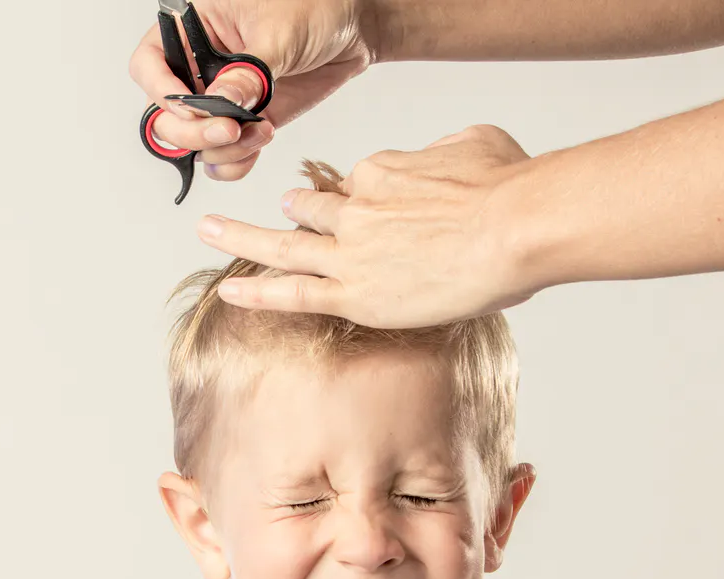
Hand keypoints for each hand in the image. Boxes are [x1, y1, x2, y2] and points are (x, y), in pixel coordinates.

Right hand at [128, 0, 375, 180]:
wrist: (350, 26)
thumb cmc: (311, 6)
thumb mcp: (276, 34)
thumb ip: (248, 72)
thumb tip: (221, 102)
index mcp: (193, 29)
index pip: (150, 65)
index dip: (162, 91)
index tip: (191, 106)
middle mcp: (200, 67)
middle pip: (167, 115)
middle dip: (194, 132)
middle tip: (228, 130)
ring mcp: (222, 98)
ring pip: (196, 142)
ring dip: (223, 150)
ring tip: (259, 133)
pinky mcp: (246, 121)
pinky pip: (225, 155)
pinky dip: (237, 162)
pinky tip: (259, 143)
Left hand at [196, 124, 540, 326]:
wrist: (513, 227)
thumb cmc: (506, 187)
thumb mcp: (476, 140)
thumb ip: (445, 148)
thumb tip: (444, 155)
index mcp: (382, 172)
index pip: (356, 186)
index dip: (361, 199)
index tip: (374, 211)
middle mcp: (356, 208)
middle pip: (312, 209)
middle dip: (295, 209)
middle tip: (281, 210)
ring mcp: (349, 252)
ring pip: (285, 244)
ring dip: (243, 237)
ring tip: (210, 230)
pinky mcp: (354, 293)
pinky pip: (293, 293)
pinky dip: (257, 292)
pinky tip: (228, 291)